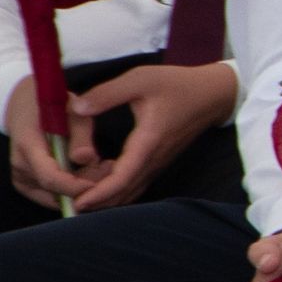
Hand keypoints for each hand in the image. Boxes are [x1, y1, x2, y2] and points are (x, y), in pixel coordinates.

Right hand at [0, 77, 91, 207]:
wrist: (25, 107)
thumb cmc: (53, 106)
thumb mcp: (71, 110)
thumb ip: (80, 133)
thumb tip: (88, 158)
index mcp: (27, 146)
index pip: (50, 177)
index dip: (77, 186)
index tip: (103, 182)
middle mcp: (20, 167)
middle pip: (56, 190)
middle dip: (86, 185)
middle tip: (109, 167)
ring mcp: (21, 179)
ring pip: (57, 196)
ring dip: (81, 188)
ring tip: (101, 166)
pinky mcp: (26, 186)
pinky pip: (53, 196)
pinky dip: (72, 190)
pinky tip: (88, 173)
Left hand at [60, 60, 239, 212]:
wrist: (212, 94)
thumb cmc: (177, 85)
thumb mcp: (140, 79)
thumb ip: (107, 93)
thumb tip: (76, 108)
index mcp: (148, 142)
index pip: (123, 178)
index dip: (99, 193)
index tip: (76, 201)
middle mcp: (154, 159)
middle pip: (124, 192)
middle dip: (97, 201)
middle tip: (68, 202)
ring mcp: (157, 163)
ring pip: (130, 191)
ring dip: (106, 197)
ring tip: (79, 195)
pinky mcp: (158, 161)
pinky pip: (136, 183)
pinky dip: (117, 189)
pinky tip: (99, 182)